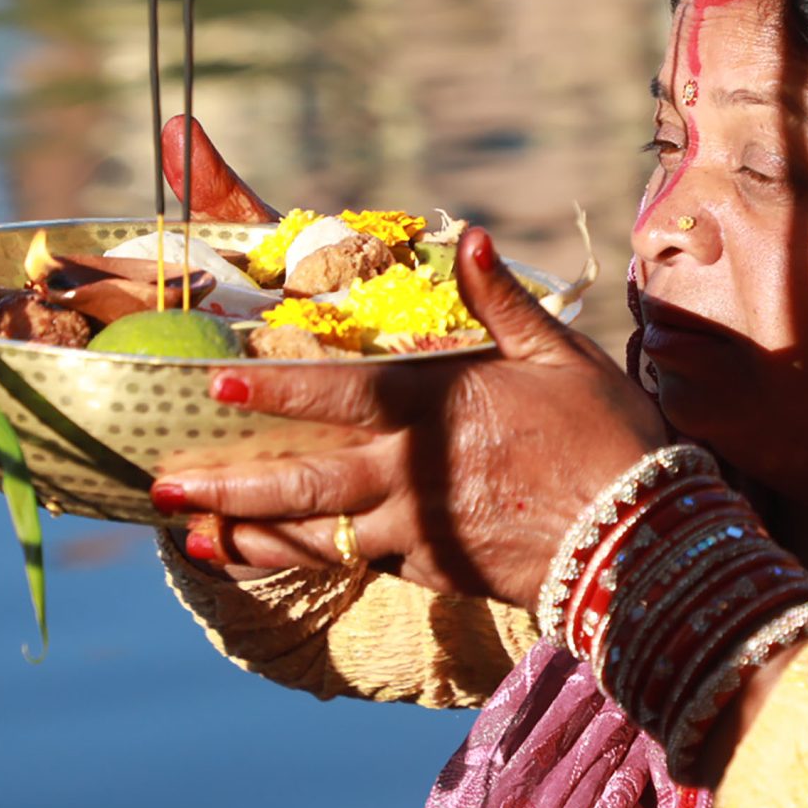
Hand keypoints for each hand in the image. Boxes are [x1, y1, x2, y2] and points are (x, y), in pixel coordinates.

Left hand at [154, 229, 666, 606]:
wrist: (643, 541)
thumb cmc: (607, 435)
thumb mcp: (559, 355)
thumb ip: (502, 303)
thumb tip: (474, 238)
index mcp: (435, 408)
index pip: (336, 393)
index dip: (273, 386)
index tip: (216, 382)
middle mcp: (411, 473)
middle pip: (300, 481)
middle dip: (228, 482)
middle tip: (164, 483)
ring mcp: (418, 529)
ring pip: (316, 533)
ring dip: (249, 531)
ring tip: (190, 533)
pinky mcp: (433, 570)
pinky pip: (354, 562)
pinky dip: (302, 559)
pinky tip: (264, 558)